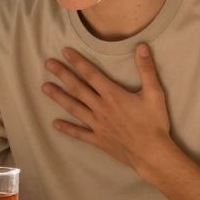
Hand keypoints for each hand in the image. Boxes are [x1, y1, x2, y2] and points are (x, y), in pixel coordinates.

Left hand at [41, 44, 173, 171]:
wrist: (152, 153)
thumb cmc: (154, 123)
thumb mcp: (155, 93)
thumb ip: (146, 69)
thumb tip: (141, 46)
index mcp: (113, 95)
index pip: (91, 74)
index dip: (78, 62)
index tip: (65, 52)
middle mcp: (101, 108)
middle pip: (78, 88)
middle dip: (62, 75)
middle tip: (48, 64)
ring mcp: (97, 125)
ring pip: (74, 108)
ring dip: (58, 97)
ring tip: (44, 88)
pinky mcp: (98, 140)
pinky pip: (79, 133)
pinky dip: (67, 128)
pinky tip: (55, 124)